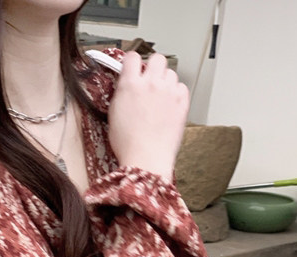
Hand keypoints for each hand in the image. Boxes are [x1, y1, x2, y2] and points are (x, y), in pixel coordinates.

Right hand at [108, 51, 189, 183]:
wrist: (146, 160)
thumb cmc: (129, 144)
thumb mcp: (115, 113)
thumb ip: (122, 92)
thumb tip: (127, 83)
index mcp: (130, 84)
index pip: (132, 57)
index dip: (133, 62)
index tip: (134, 68)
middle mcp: (151, 83)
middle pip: (157, 59)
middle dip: (153, 67)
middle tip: (151, 80)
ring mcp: (168, 92)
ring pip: (171, 72)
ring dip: (166, 81)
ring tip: (161, 97)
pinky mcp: (182, 102)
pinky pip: (182, 87)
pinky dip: (177, 93)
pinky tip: (170, 105)